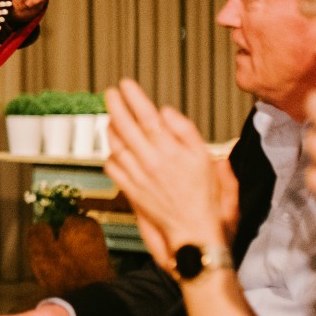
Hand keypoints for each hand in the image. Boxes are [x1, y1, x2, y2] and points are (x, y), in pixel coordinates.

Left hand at [102, 80, 227, 261]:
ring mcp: (138, 176)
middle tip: (110, 93)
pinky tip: (113, 147)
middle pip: (125, 126)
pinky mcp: (130, 190)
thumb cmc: (204, 195)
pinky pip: (113, 167)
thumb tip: (166, 112)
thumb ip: (185, 131)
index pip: (147, 116)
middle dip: (115, 105)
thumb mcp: (205, 158)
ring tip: (111, 116)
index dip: (134, 98)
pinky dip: (110, 153)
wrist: (194, 230)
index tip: (126, 85)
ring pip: (115, 145)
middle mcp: (150, 161)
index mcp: (170, 150)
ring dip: (110, 127)